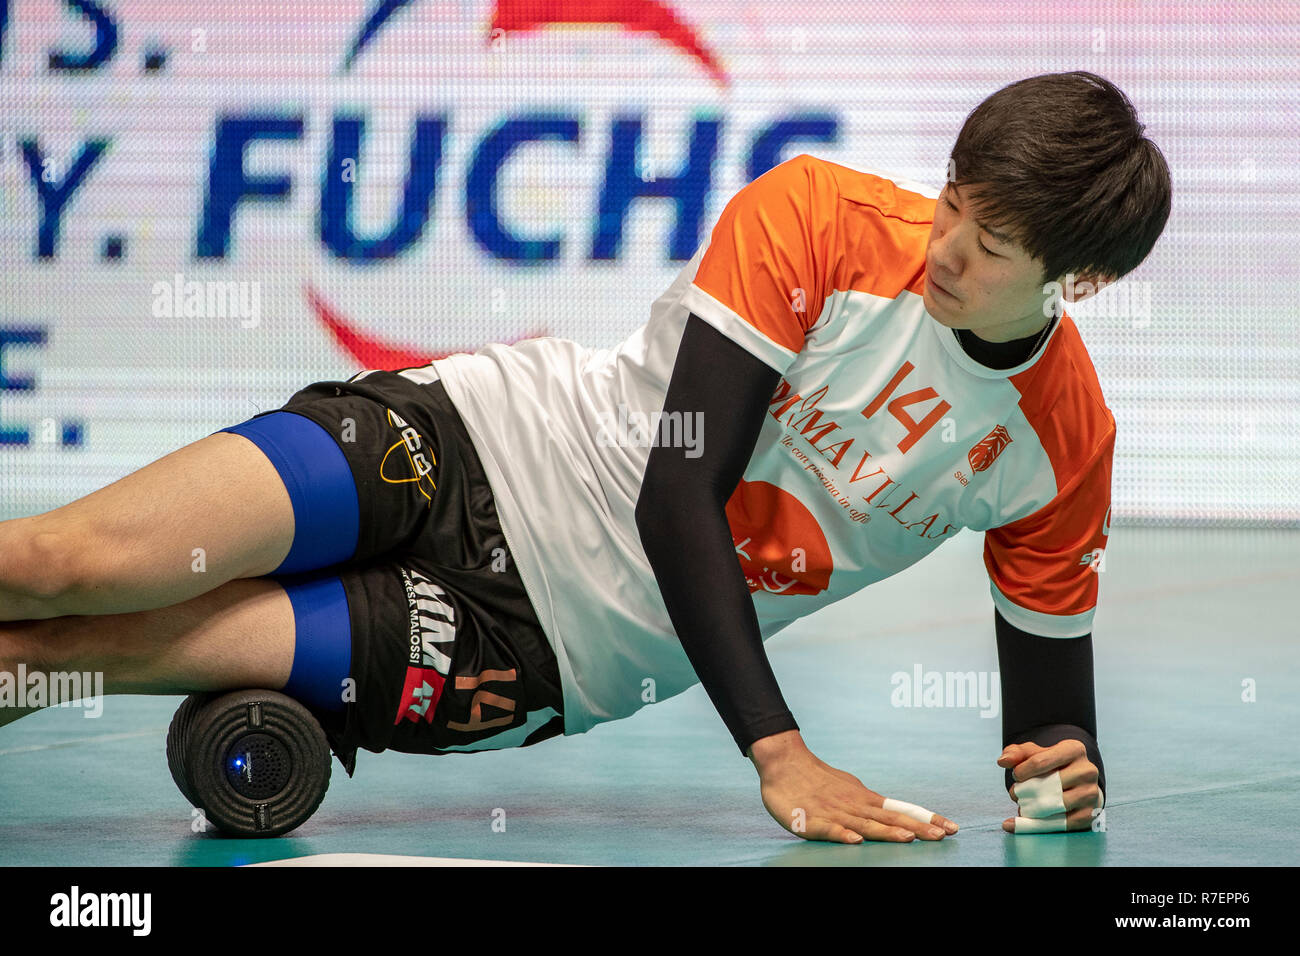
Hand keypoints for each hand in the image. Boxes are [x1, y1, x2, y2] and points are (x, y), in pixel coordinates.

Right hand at [749, 731, 958, 843]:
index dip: (926, 819)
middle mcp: (854, 805)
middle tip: (942, 836)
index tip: (951, 827)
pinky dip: (842, 835)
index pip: (901, 809)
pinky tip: (855, 842)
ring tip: (908, 838)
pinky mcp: (811, 819)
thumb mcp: (849, 788)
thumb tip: (892, 812)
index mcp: (864, 799)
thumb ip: (868, 804)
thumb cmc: (817, 779)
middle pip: (890, 818)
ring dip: (886, 831)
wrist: (783, 762)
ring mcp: (834, 812)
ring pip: (864, 824)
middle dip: (917, 828)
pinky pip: (828, 829)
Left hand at [997, 740, 1103, 833]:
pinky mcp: (1090, 815)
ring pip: (1055, 805)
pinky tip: (1018, 823)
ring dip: (1031, 809)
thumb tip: (1002, 761)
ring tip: (1020, 806)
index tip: (1015, 776)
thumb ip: (1016, 754)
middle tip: (1015, 794)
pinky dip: (1036, 826)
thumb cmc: (1052, 766)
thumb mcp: (1034, 753)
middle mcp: (1087, 770)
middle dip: (1025, 791)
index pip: (1041, 760)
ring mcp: (1091, 793)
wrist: (1079, 784)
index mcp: (1074, 749)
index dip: (1022, 770)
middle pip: (1048, 784)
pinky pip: (1061, 824)